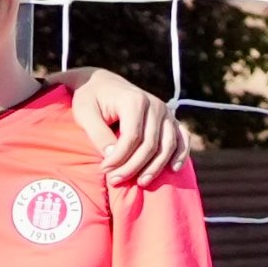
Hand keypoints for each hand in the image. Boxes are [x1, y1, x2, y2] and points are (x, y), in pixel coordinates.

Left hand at [62, 69, 187, 185]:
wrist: (102, 83)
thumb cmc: (90, 99)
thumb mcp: (85, 114)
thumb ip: (99, 134)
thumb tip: (112, 157)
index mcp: (134, 101)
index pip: (132, 138)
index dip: (119, 158)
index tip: (104, 169)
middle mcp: (155, 105)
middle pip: (150, 144)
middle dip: (133, 166)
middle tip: (115, 180)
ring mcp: (165, 112)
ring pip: (167, 145)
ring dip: (156, 166)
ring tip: (141, 183)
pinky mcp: (170, 118)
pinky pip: (182, 137)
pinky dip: (181, 153)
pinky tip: (174, 169)